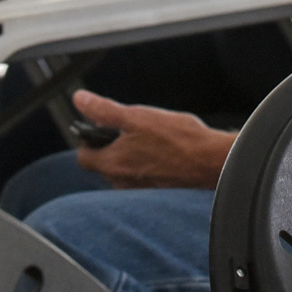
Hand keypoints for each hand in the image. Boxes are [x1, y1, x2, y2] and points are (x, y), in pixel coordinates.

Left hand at [69, 90, 235, 189]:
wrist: (212, 162)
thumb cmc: (177, 139)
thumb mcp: (137, 116)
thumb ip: (104, 110)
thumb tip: (80, 100)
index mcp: (112, 164)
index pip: (84, 157)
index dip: (88, 140)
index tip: (100, 127)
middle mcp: (122, 182)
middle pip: (104, 164)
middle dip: (112, 146)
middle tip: (131, 129)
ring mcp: (140, 190)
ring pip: (124, 171)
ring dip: (130, 155)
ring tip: (151, 139)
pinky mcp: (156, 191)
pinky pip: (142, 177)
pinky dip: (147, 164)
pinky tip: (164, 152)